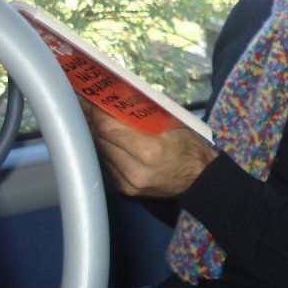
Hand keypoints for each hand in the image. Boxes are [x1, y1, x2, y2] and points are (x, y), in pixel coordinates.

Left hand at [83, 102, 217, 197]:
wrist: (200, 181)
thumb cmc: (191, 149)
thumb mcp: (174, 126)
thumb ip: (146, 117)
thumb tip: (120, 100)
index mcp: (150, 151)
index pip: (110, 129)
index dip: (97, 112)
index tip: (91, 99)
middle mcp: (134, 170)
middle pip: (102, 140)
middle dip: (94, 121)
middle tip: (87, 104)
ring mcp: (127, 183)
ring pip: (102, 152)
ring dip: (97, 135)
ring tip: (93, 118)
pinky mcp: (124, 189)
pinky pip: (108, 163)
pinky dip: (106, 149)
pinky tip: (106, 138)